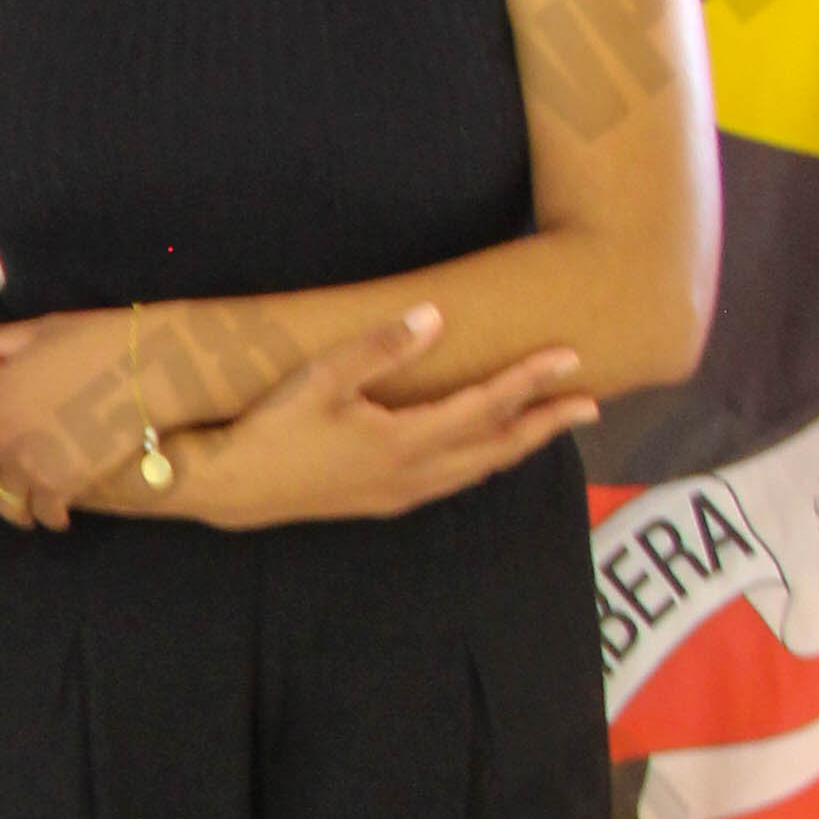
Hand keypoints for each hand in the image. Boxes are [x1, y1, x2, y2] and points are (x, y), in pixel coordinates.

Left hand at [0, 310, 138, 526]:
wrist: (150, 365)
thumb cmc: (102, 340)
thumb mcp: (45, 331)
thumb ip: (1, 343)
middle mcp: (1, 432)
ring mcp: (32, 460)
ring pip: (7, 503)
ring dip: (14, 511)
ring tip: (26, 514)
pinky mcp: (65, 482)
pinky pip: (46, 512)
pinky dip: (51, 516)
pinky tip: (59, 514)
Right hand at [184, 305, 596, 526]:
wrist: (229, 488)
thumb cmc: (270, 428)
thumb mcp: (319, 379)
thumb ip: (380, 347)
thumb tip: (435, 316)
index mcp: (404, 441)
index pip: (485, 406)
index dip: (530, 381)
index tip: (570, 359)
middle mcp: (413, 475)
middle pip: (496, 448)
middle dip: (544, 424)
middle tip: (589, 404)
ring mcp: (398, 494)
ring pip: (476, 470)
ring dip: (516, 446)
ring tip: (546, 425)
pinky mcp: (380, 501)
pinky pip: (451, 480)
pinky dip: (482, 460)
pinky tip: (482, 451)